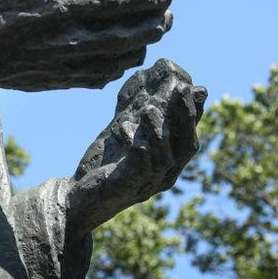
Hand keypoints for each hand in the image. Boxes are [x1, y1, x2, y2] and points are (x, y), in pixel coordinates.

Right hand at [0, 0, 171, 91]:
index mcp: (61, 8)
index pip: (119, 3)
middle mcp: (69, 40)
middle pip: (128, 36)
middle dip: (156, 24)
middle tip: (169, 14)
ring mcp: (66, 65)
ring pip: (119, 60)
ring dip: (143, 47)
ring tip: (153, 34)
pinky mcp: (58, 82)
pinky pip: (100, 77)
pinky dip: (119, 66)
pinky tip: (123, 57)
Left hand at [66, 58, 206, 236]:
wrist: (81, 198)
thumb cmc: (106, 164)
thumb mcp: (123, 133)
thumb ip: (137, 112)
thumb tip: (150, 80)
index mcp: (167, 161)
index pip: (188, 136)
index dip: (195, 114)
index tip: (196, 88)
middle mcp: (164, 175)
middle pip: (186, 147)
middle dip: (186, 118)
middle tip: (183, 89)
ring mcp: (147, 184)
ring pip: (164, 158)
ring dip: (158, 130)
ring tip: (149, 108)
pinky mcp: (126, 188)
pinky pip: (138, 169)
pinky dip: (136, 147)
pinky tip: (124, 128)